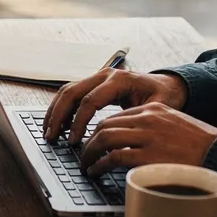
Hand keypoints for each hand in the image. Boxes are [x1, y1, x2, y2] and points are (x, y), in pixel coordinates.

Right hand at [43, 68, 189, 144]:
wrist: (168, 85)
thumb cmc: (164, 97)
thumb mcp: (156, 110)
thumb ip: (135, 121)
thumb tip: (116, 140)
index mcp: (120, 80)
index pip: (90, 101)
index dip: (79, 122)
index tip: (75, 141)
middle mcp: (105, 75)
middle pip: (72, 92)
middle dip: (58, 116)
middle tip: (52, 137)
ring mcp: (97, 77)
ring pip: (67, 91)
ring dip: (55, 111)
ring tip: (49, 132)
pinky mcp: (93, 83)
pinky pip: (71, 93)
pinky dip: (61, 109)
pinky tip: (58, 126)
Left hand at [78, 103, 216, 176]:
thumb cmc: (201, 146)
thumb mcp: (175, 127)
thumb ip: (153, 130)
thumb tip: (130, 144)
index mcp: (154, 109)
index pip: (117, 117)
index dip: (100, 130)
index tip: (93, 141)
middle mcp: (148, 119)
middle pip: (105, 125)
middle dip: (89, 141)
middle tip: (83, 154)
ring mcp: (148, 136)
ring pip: (105, 138)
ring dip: (90, 153)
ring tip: (85, 164)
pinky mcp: (148, 156)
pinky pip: (114, 157)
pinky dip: (100, 164)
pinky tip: (96, 171)